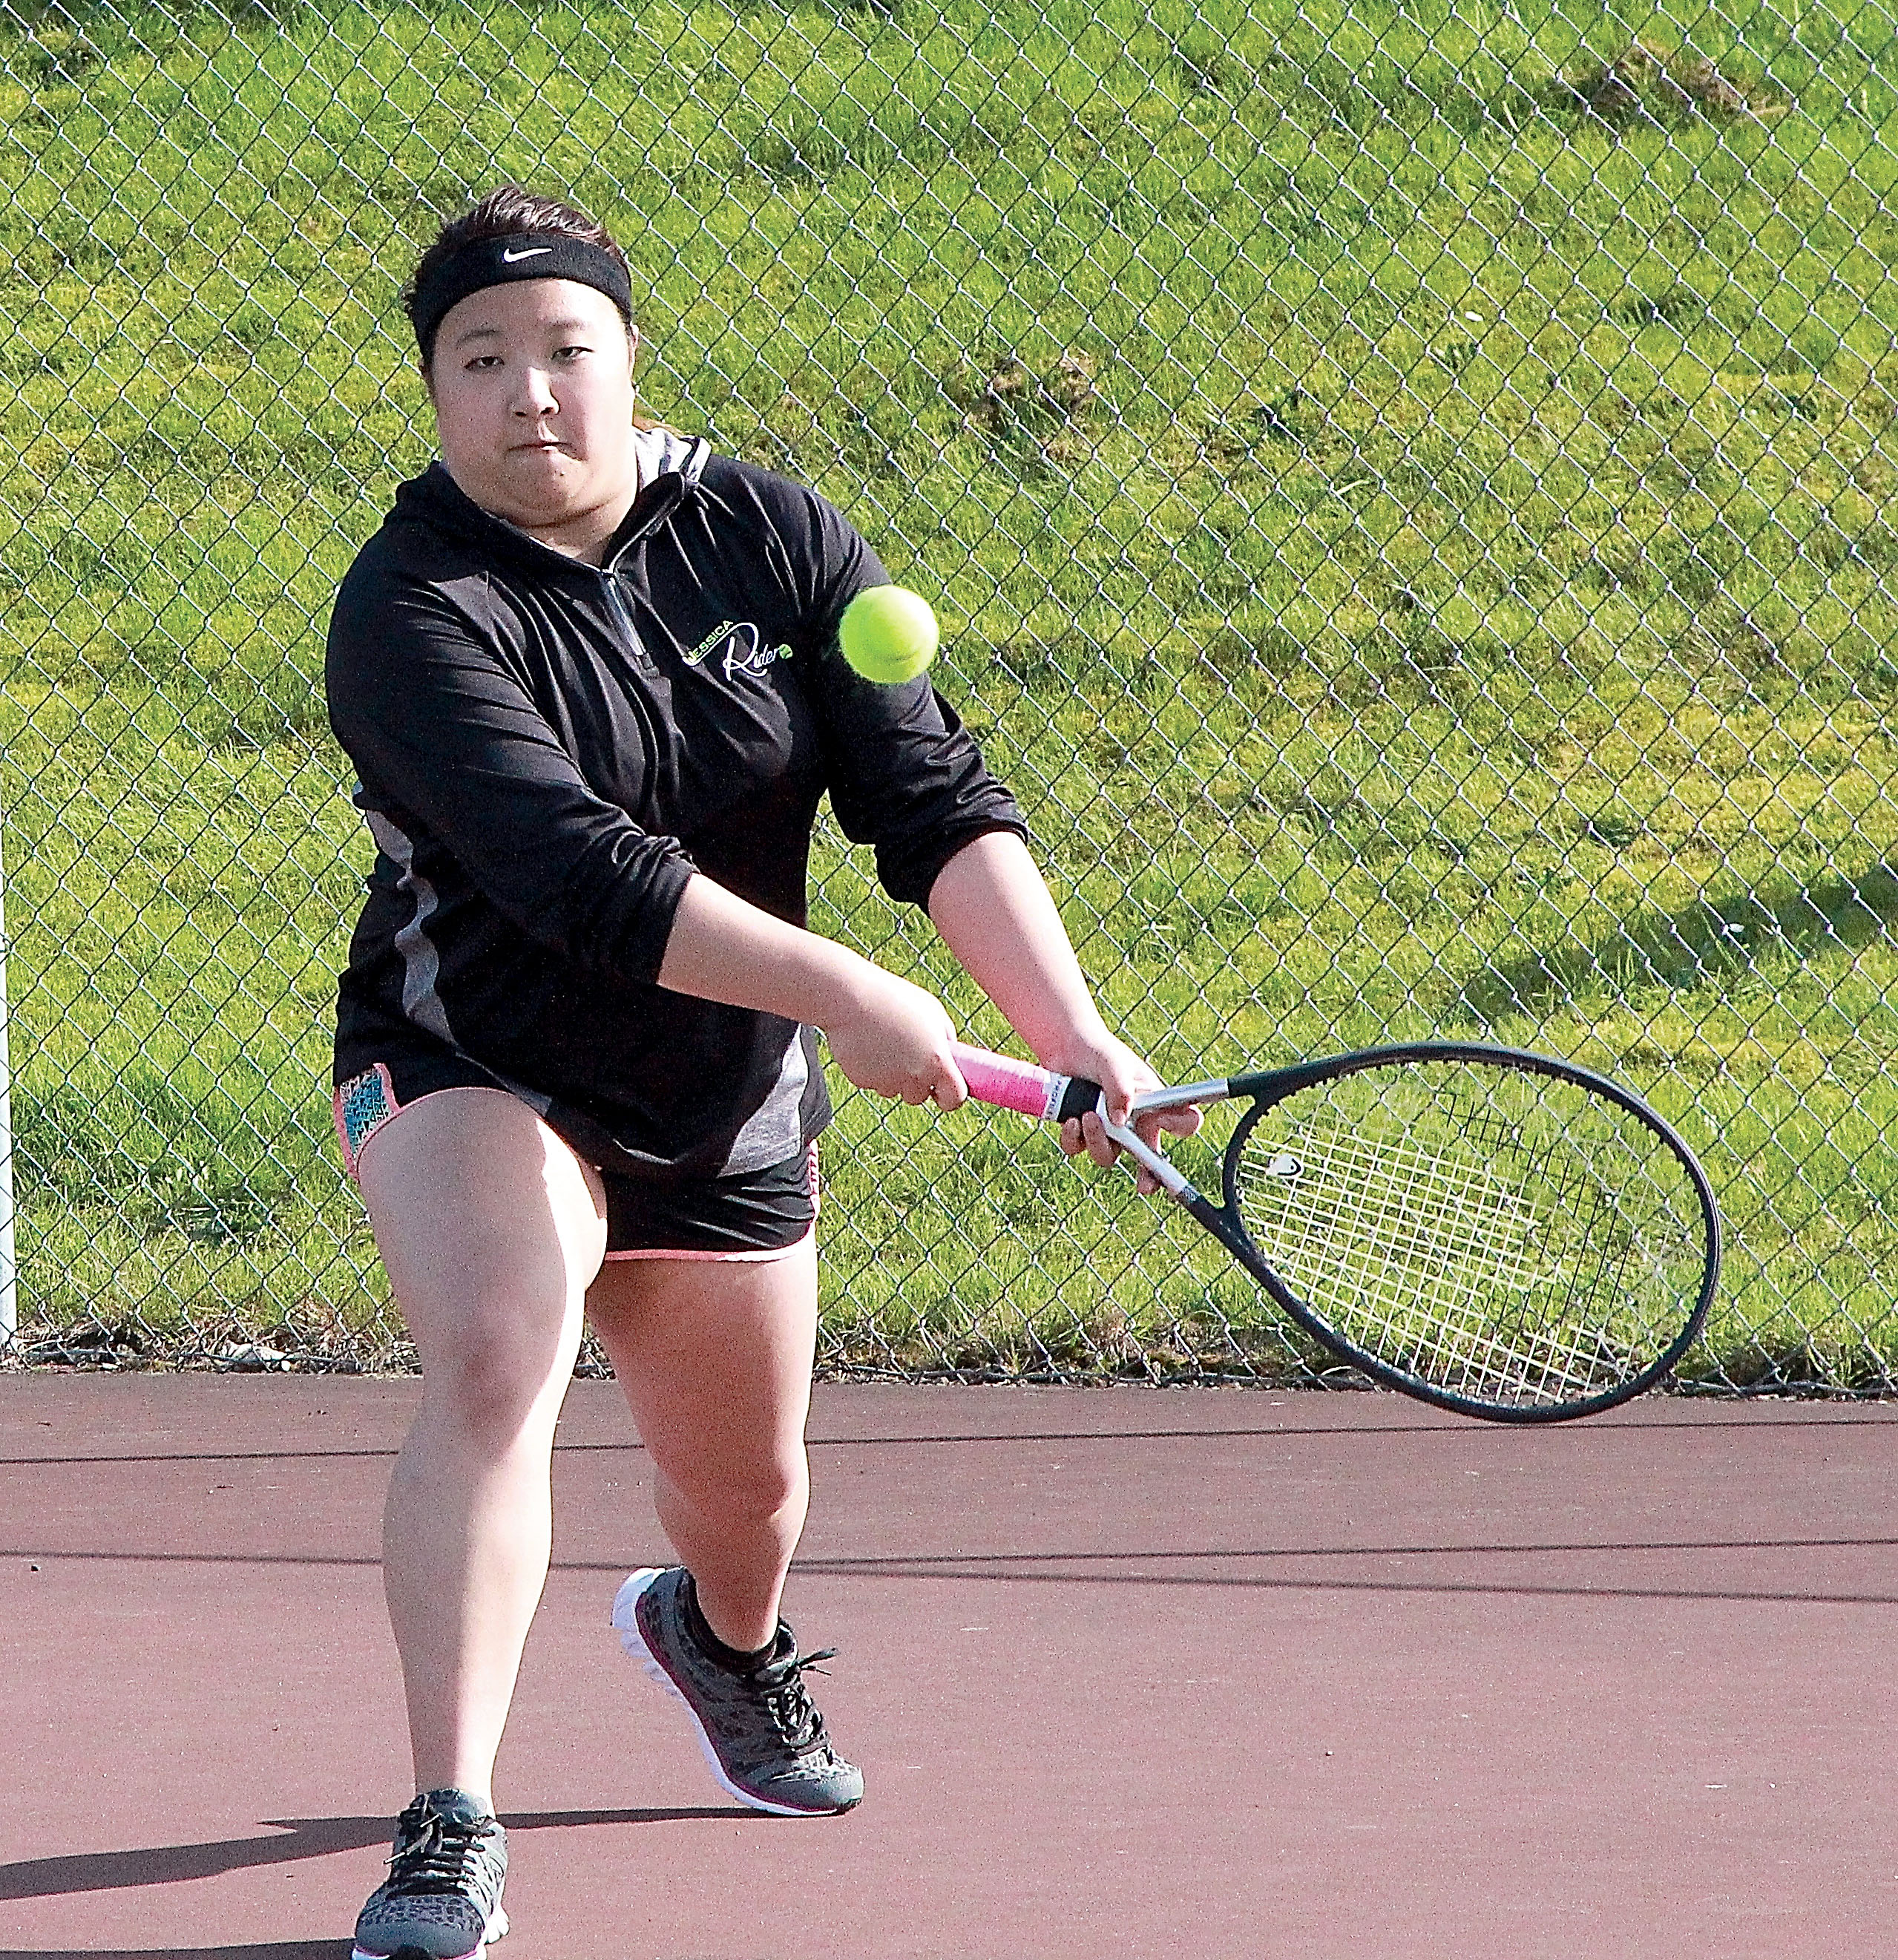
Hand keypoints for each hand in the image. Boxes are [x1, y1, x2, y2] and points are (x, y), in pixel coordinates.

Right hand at [822, 966, 967, 1108]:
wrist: (852, 998)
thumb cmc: (895, 999)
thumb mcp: (933, 1012)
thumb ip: (946, 1039)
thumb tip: (950, 1056)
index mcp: (938, 1061)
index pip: (954, 1098)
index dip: (950, 1097)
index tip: (944, 1092)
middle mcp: (914, 1077)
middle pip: (920, 1096)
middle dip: (916, 1082)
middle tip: (909, 1055)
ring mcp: (887, 1082)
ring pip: (894, 1090)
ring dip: (893, 1076)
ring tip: (886, 1044)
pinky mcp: (863, 1081)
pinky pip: (873, 1082)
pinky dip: (872, 1070)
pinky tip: (868, 1045)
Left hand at [1049, 1031, 1201, 1196]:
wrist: (1065, 1049)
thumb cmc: (1099, 1052)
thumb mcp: (1113, 1064)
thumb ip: (1120, 1089)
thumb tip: (1120, 1120)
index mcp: (1154, 1105)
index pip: (1182, 1122)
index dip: (1182, 1127)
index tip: (1164, 1123)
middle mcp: (1134, 1123)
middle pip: (1149, 1158)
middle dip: (1150, 1177)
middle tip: (1145, 1186)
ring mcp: (1107, 1131)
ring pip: (1107, 1156)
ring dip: (1097, 1141)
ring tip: (1087, 1117)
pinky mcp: (1081, 1134)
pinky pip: (1079, 1149)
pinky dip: (1073, 1137)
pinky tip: (1071, 1119)